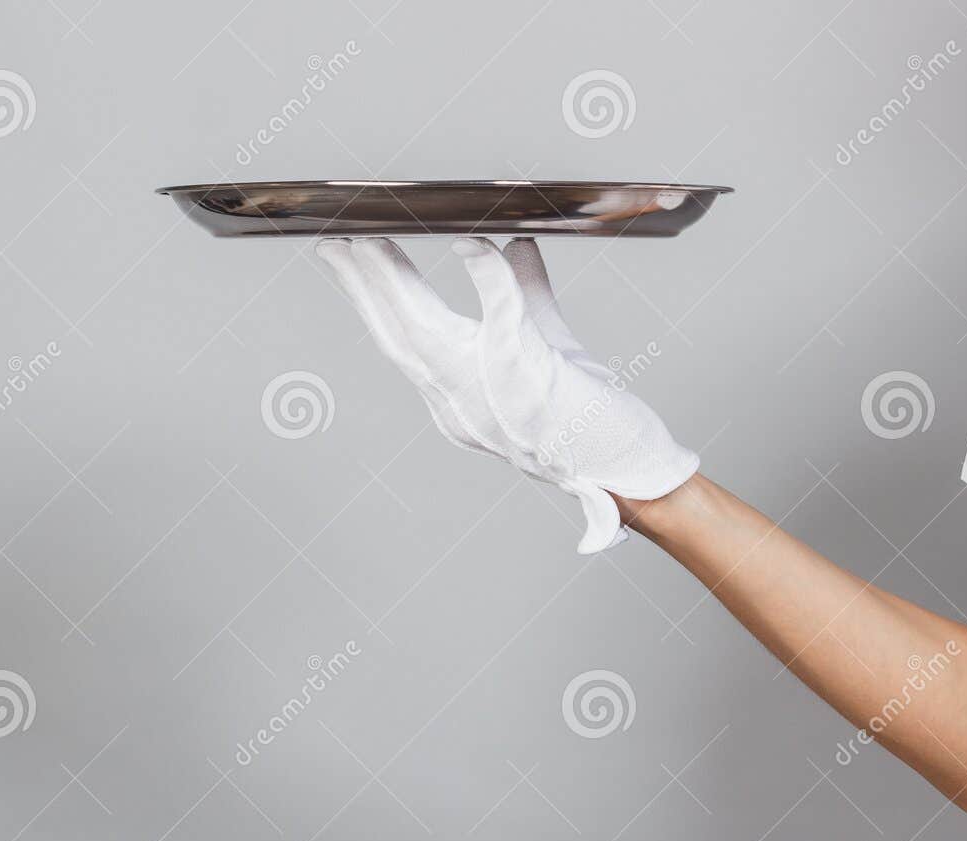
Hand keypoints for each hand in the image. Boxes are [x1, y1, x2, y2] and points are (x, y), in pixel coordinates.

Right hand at [316, 236, 697, 552]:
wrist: (630, 474)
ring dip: (394, 282)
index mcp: (459, 403)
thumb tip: (513, 243)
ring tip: (371, 240)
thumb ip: (525, 296)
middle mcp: (463, 408)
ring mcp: (493, 398)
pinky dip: (488, 280)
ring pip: (426, 332)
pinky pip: (502, 321)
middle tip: (336, 241)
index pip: (402, 345)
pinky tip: (475, 243)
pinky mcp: (530, 383)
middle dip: (361, 287)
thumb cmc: (591, 422)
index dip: (369, 302)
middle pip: (398, 338)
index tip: (346, 260)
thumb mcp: (550, 351)